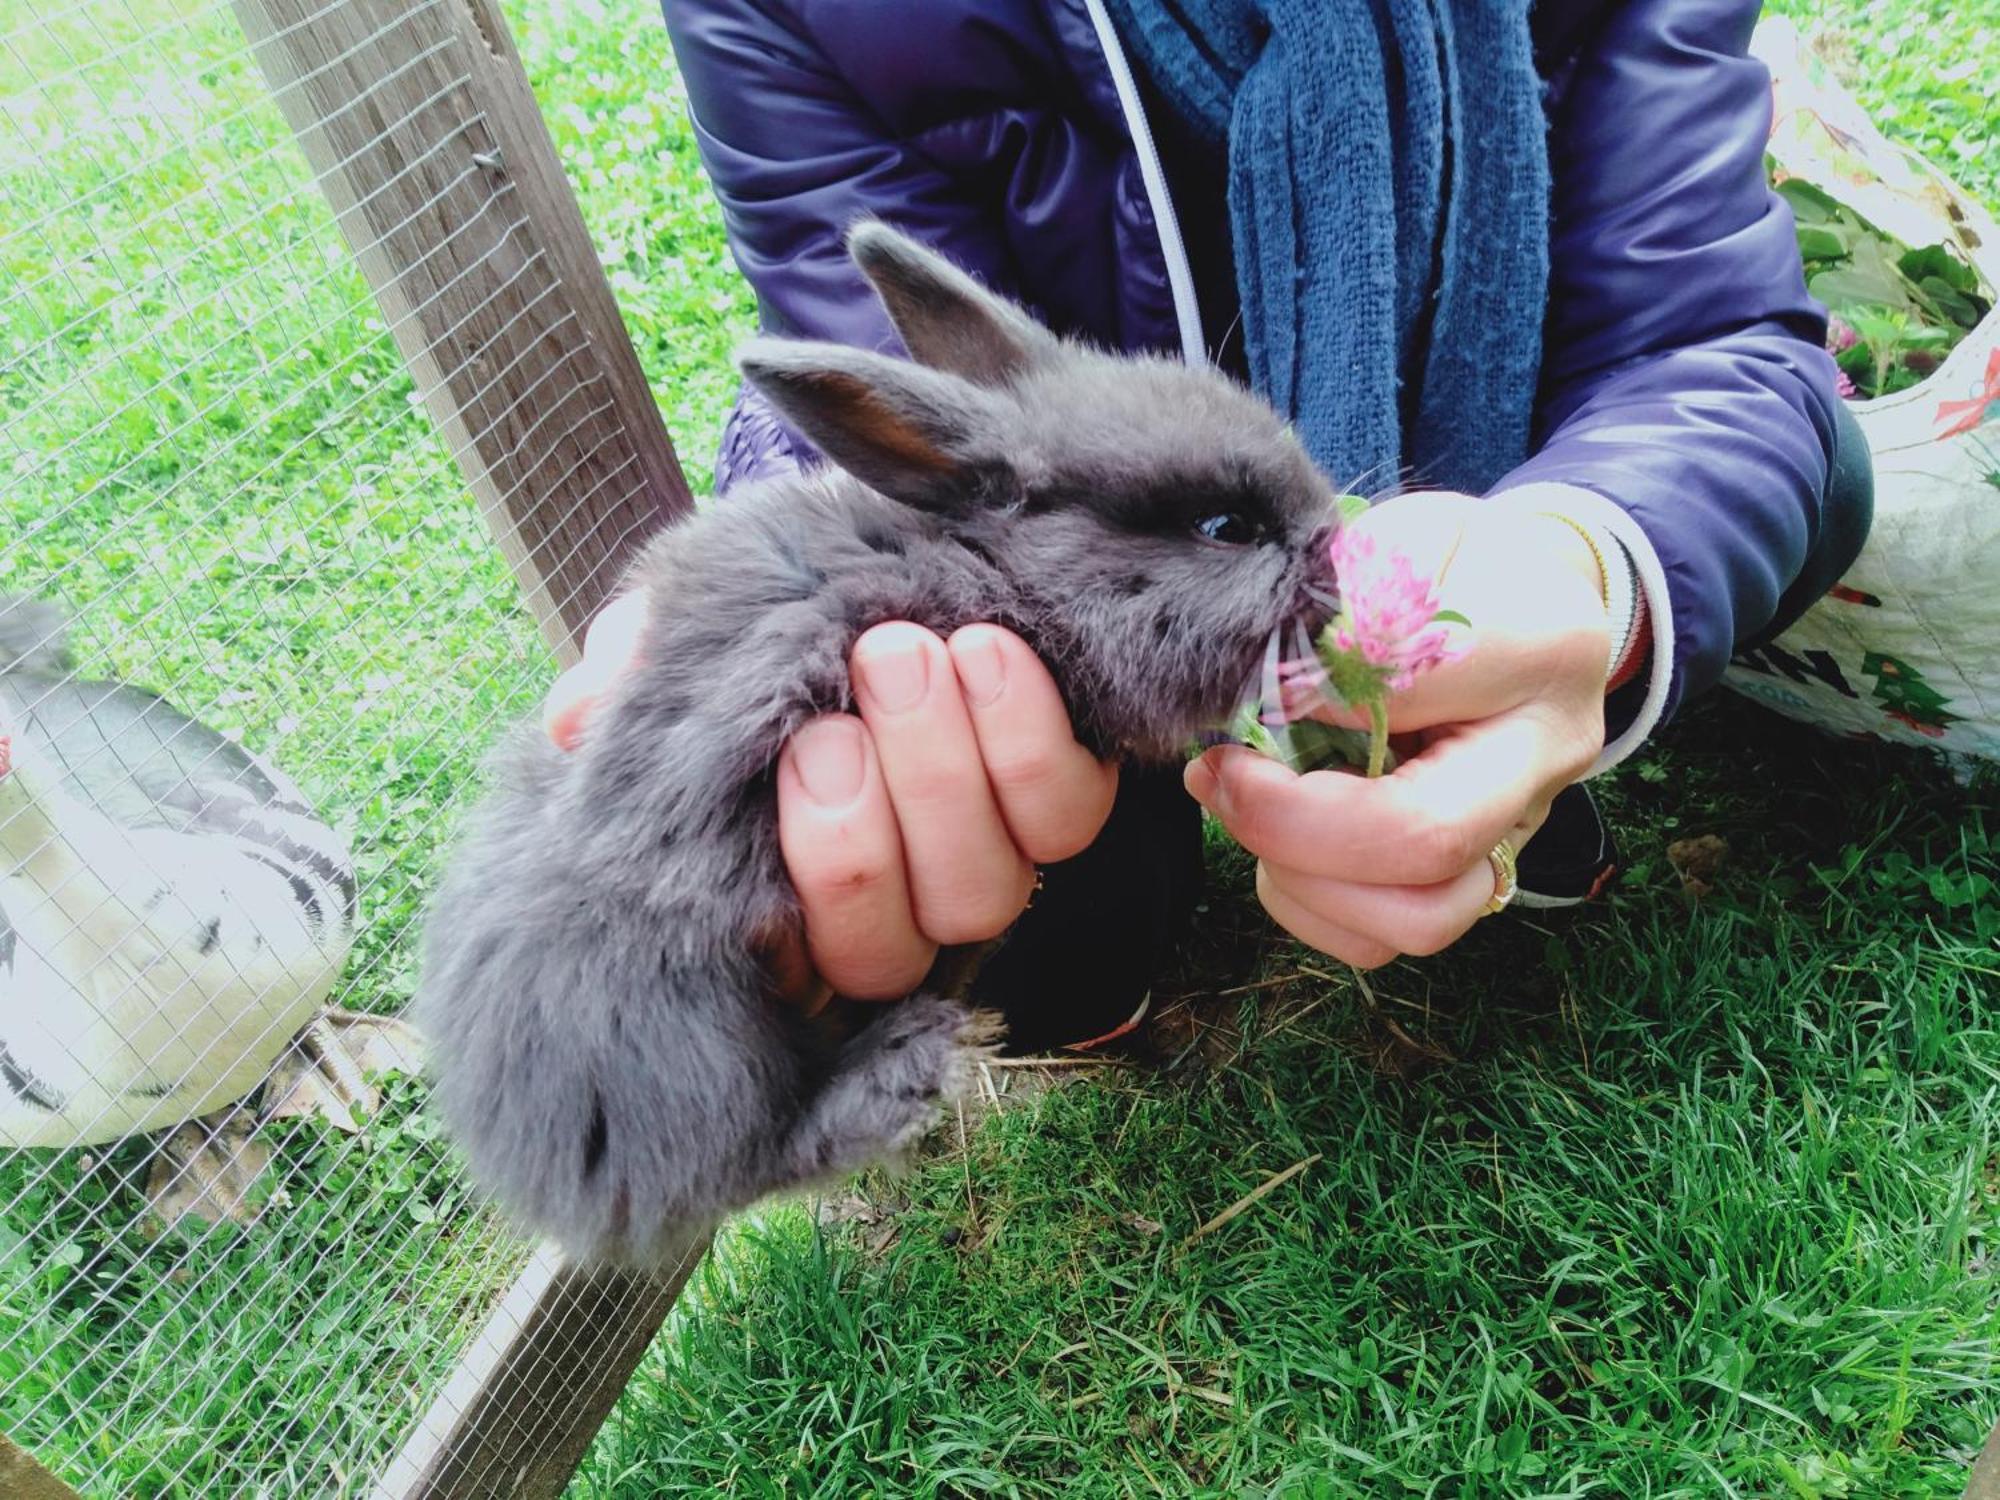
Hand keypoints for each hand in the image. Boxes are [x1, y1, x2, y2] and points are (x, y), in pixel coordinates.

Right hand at [544, 596, 1118, 1007]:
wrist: (871, 561)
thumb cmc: (765, 616)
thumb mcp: (684, 633)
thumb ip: (630, 672)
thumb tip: (580, 715)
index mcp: (782, 905)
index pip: (797, 961)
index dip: (804, 885)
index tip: (791, 756)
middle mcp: (888, 912)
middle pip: (890, 946)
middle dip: (860, 833)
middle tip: (834, 695)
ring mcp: (978, 862)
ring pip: (979, 890)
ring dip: (942, 771)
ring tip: (900, 652)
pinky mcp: (1059, 803)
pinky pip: (1067, 812)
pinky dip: (1030, 736)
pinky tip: (987, 652)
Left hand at [1184, 491, 1611, 967]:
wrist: (1532, 598)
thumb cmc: (1455, 563)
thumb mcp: (1406, 538)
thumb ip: (1347, 599)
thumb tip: (1267, 685)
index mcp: (1537, 647)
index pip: (1409, 690)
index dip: (1302, 698)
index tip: (1237, 688)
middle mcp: (1546, 755)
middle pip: (1426, 839)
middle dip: (1290, 823)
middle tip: (1218, 774)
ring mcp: (1521, 829)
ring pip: (1417, 916)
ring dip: (1301, 877)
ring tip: (1245, 808)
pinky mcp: (1480, 877)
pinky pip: (1387, 938)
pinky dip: (1311, 904)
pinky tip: (1278, 843)